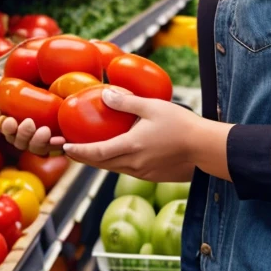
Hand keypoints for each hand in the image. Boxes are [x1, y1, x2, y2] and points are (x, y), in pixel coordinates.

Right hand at [0, 77, 65, 155]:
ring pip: (32, 147)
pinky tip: (60, 140)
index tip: (8, 119)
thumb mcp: (27, 83)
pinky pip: (52, 150)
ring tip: (45, 131)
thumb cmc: (42, 87)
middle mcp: (23, 133)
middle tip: (28, 122)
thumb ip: (8, 84)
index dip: (3, 124)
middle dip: (20, 133)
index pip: (3, 125)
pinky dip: (55, 146)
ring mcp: (38, 140)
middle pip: (15, 139)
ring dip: (36, 141)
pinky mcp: (54, 144)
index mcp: (13, 119)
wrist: (66, 91)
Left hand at [62, 86, 231, 181]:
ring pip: (113, 168)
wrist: (205, 148)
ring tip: (90, 151)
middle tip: (71, 149)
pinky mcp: (152, 176)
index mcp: (131, 147)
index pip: (96, 153)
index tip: (66, 147)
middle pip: (101, 164)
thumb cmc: (181, 124)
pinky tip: (119, 153)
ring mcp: (142, 173)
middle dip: (84, 158)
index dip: (78, 152)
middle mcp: (133, 164)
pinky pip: (127, 170)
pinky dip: (116, 163)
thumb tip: (104, 94)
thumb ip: (127, 102)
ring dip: (100, 161)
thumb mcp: (153, 107)